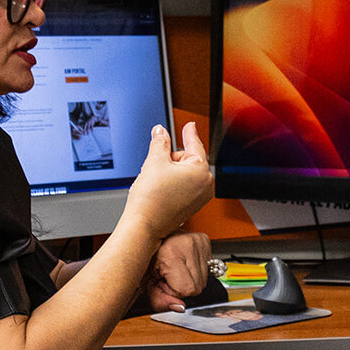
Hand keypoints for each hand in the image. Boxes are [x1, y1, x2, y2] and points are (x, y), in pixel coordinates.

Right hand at [123, 122, 213, 241]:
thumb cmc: (150, 199)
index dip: (189, 133)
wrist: (144, 225)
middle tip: (155, 166)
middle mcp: (206, 184)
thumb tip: (160, 131)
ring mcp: (201, 197)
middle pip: (187, 159)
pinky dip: (172, 183)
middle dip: (171, 159)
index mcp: (201, 171)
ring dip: (170, 171)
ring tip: (155, 181)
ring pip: (184, 173)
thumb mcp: (154, 161)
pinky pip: (184, 186)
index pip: (194, 145)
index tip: (190, 125)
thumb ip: (160, 142)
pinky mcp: (192, 206)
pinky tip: (160, 189)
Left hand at [143, 231, 210, 311]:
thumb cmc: (145, 255)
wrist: (149, 230)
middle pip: (197, 287)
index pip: (186, 289)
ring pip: (204, 279)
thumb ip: (160, 300)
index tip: (163, 282)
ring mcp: (199, 242)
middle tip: (169, 275)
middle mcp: (189, 245)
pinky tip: (184, 261)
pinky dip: (195, 269)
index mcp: (172, 254)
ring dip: (190, 279)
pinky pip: (206, 267)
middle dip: (182, 286)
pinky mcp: (205, 241)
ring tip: (176, 268)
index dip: (173, 291)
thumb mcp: (146, 281)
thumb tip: (180, 308)